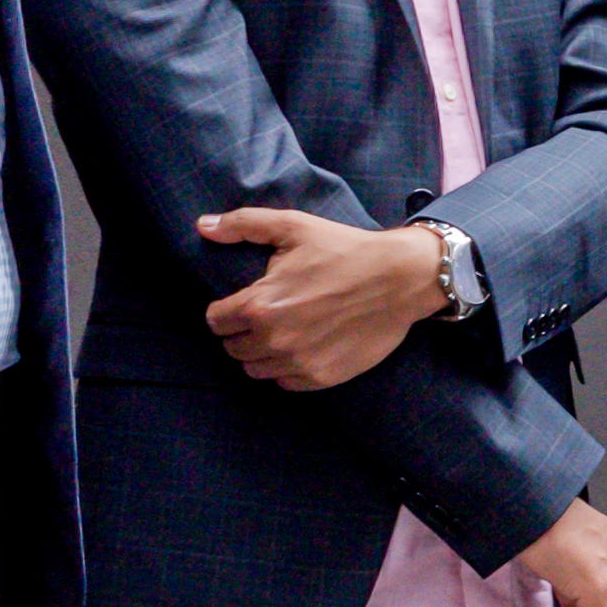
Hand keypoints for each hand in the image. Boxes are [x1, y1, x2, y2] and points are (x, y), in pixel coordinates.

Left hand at [197, 206, 449, 389]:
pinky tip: (303, 346)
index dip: (225, 310)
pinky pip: (284, 382)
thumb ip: (243, 224)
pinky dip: (287, 368)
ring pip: (254, 370)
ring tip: (283, 333)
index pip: (215, 322)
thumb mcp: (294, 226)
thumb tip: (203, 226)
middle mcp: (273, 340)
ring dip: (261, 353)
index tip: (243, 302)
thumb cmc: (346, 249)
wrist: (402, 277)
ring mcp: (298, 362)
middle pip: (232, 349)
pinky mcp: (321, 377)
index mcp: (259, 305)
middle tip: (266, 315)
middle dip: (242, 332)